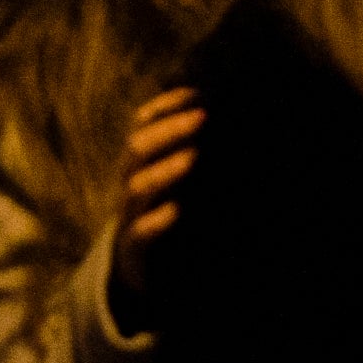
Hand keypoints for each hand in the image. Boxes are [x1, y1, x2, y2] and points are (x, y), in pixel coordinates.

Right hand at [111, 88, 202, 306]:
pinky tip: (177, 211)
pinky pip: (140, 232)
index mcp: (140, 160)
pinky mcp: (133, 249)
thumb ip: (192, 150)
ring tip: (193, 157)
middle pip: (139, 148)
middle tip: (203, 117)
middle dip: (170, 130)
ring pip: (138, 187)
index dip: (166, 105)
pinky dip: (157, 220)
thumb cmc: (163, 211)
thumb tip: (233, 121)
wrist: (136, 268)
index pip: (144, 122)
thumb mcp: (174, 178)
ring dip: (166, 170)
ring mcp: (129, 215)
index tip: (198, 93)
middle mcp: (130, 182)